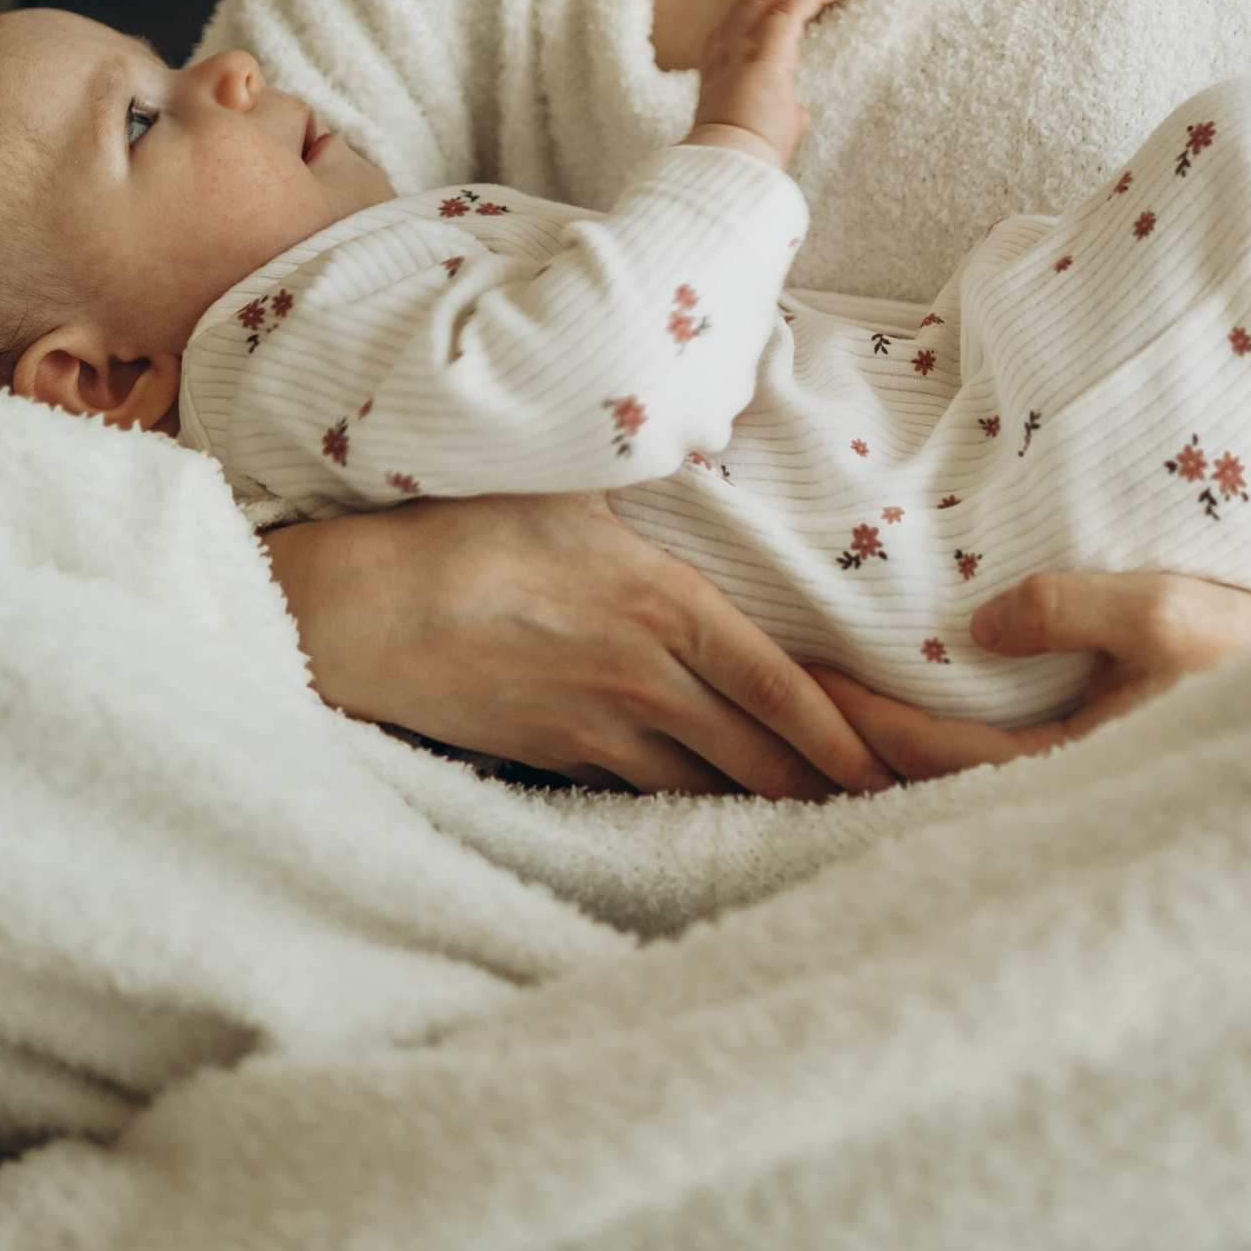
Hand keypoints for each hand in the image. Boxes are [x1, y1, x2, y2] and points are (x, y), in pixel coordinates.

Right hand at [264, 492, 893, 798]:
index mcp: (663, 607)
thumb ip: (646, 469)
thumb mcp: (570, 479)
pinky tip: (715, 815)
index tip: (886, 766)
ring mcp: (598, 731)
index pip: (779, 686)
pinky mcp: (555, 759)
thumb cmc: (464, 528)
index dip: (841, 736)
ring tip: (820, 824)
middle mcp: (643, 682)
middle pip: (758, 757)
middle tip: (880, 807)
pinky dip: (688, 805)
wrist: (364, 613)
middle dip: (823, 787)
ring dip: (763, 807)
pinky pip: (642, 793)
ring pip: (706, 787)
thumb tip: (701, 427)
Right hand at [690, 0, 845, 167]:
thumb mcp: (768, 129)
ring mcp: (741, 49)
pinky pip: (790, 9)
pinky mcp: (764, 53)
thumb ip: (783, 112)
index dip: (764, 4)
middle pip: (754, 2)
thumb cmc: (746, 158)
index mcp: (722, 71)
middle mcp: (725, 52)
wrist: (730, 168)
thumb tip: (798, 113)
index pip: (740, 25)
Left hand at [810, 566, 1250, 779]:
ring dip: (890, 758)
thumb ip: (1065, 608)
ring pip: (957, 793)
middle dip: (853, 751)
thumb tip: (976, 624)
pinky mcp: (1091, 783)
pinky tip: (912, 724)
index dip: (860, 718)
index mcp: (1069, 776)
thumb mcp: (1162, 613)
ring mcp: (1075, 800)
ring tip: (825, 719)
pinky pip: (993, 779)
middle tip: (780, 707)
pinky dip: (939, 757)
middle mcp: (1064, 805)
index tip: (803, 680)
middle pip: (928, 791)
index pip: (932, 756)